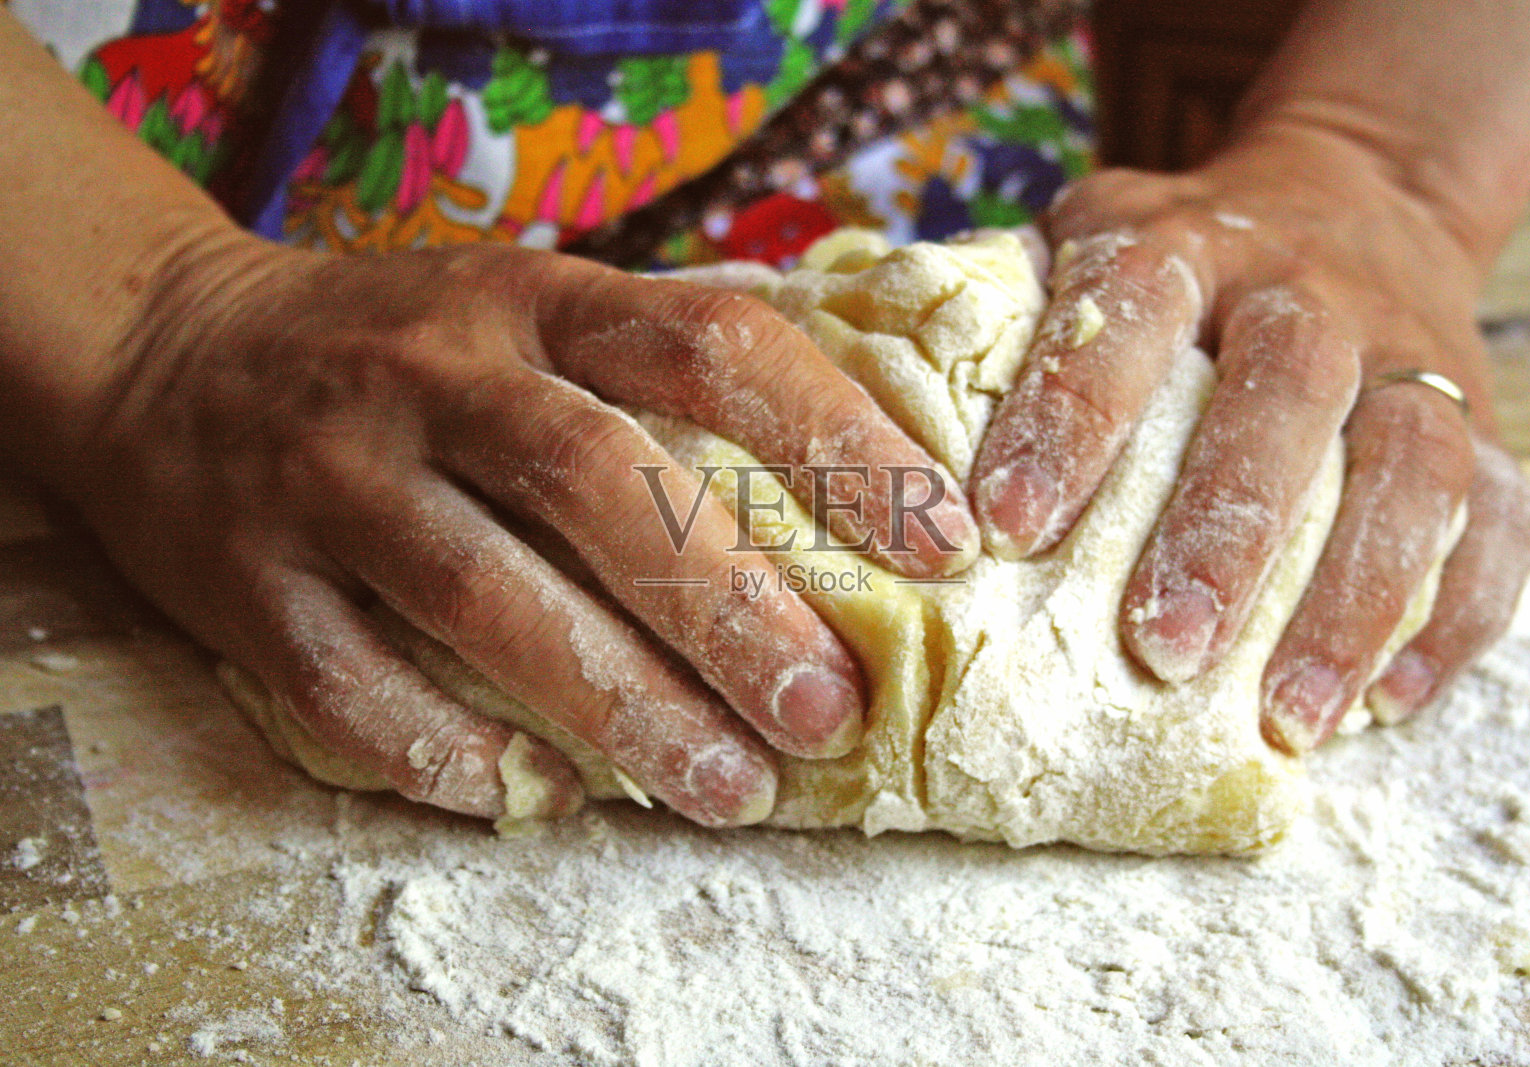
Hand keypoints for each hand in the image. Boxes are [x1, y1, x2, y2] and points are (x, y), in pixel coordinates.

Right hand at [57, 231, 977, 825]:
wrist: (167, 351)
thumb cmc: (405, 345)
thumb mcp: (529, 299)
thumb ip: (662, 357)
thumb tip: (858, 454)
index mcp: (529, 297)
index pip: (708, 345)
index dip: (836, 441)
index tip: (940, 543)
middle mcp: (431, 375)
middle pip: (601, 486)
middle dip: (731, 610)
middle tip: (832, 713)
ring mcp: (328, 475)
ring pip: (485, 598)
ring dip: (619, 705)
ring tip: (732, 787)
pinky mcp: (244, 578)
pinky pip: (349, 685)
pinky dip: (448, 750)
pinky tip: (538, 796)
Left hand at [970, 124, 1529, 751]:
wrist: (1349, 195)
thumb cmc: (1175, 261)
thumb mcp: (1086, 240)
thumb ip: (1008, 309)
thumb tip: (889, 420)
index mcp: (1184, 248)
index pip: (1129, 317)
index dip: (1069, 419)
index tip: (1007, 529)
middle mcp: (1306, 295)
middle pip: (1282, 397)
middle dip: (1223, 529)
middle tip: (1162, 649)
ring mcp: (1407, 357)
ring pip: (1408, 469)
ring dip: (1355, 598)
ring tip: (1289, 716)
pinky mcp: (1480, 422)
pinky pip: (1497, 517)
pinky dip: (1457, 611)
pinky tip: (1396, 699)